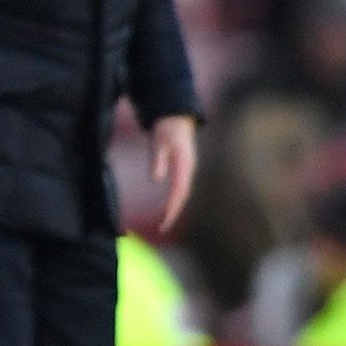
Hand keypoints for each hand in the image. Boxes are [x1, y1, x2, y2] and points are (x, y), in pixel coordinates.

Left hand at [149, 113, 196, 232]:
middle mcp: (188, 169)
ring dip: (174, 208)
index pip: (179, 192)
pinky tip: (167, 208)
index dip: (172, 208)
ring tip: (164, 223)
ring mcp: (187, 169)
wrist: (176, 117)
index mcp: (184, 165)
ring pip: (182, 193)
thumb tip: (156, 179)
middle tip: (162, 228)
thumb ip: (158, 161)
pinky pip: (180, 188)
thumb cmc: (166, 129)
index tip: (165, 221)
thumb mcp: (158, 143)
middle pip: (182, 196)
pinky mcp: (183, 168)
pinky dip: (174, 199)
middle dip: (173, 212)